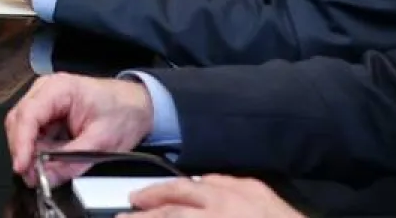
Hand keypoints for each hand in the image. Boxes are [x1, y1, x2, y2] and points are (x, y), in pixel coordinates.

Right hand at [4, 74, 153, 186]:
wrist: (139, 104)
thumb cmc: (123, 111)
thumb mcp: (102, 141)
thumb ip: (72, 161)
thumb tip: (48, 177)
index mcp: (58, 88)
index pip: (28, 115)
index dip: (21, 142)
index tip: (22, 166)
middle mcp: (45, 90)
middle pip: (19, 120)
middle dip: (22, 150)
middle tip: (32, 176)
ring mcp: (45, 101)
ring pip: (23, 128)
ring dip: (29, 152)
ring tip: (41, 172)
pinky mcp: (48, 113)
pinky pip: (35, 133)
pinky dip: (38, 150)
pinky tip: (46, 163)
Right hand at [122, 175, 299, 216]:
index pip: (170, 216)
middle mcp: (229, 205)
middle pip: (179, 197)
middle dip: (150, 202)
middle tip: (131, 206)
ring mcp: (248, 196)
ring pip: (200, 184)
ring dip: (174, 188)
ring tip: (156, 193)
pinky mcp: (265, 193)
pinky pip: (228, 180)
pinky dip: (208, 182)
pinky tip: (200, 184)